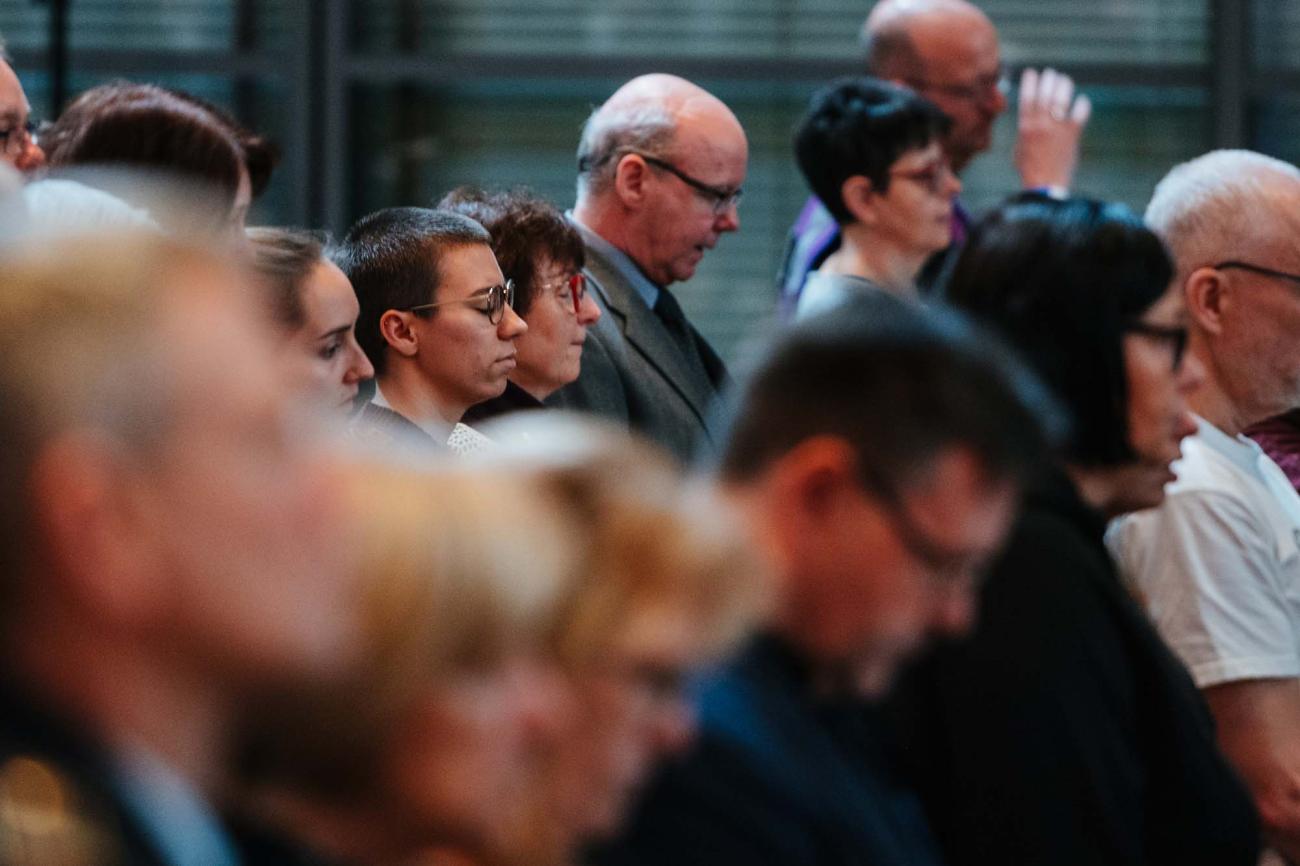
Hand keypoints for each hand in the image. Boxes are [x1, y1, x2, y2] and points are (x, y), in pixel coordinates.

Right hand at [1014, 68, 1090, 190]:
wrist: (1044, 185)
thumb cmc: (1029, 169)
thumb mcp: (1019, 148)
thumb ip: (1024, 131)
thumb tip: (1028, 119)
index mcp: (1025, 127)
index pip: (1026, 98)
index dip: (1029, 82)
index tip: (1032, 72)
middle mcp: (1041, 125)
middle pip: (1045, 94)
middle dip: (1048, 80)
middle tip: (1051, 74)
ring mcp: (1057, 129)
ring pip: (1061, 99)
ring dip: (1063, 86)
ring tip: (1064, 81)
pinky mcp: (1072, 135)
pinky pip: (1079, 113)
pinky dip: (1081, 105)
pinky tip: (1081, 102)